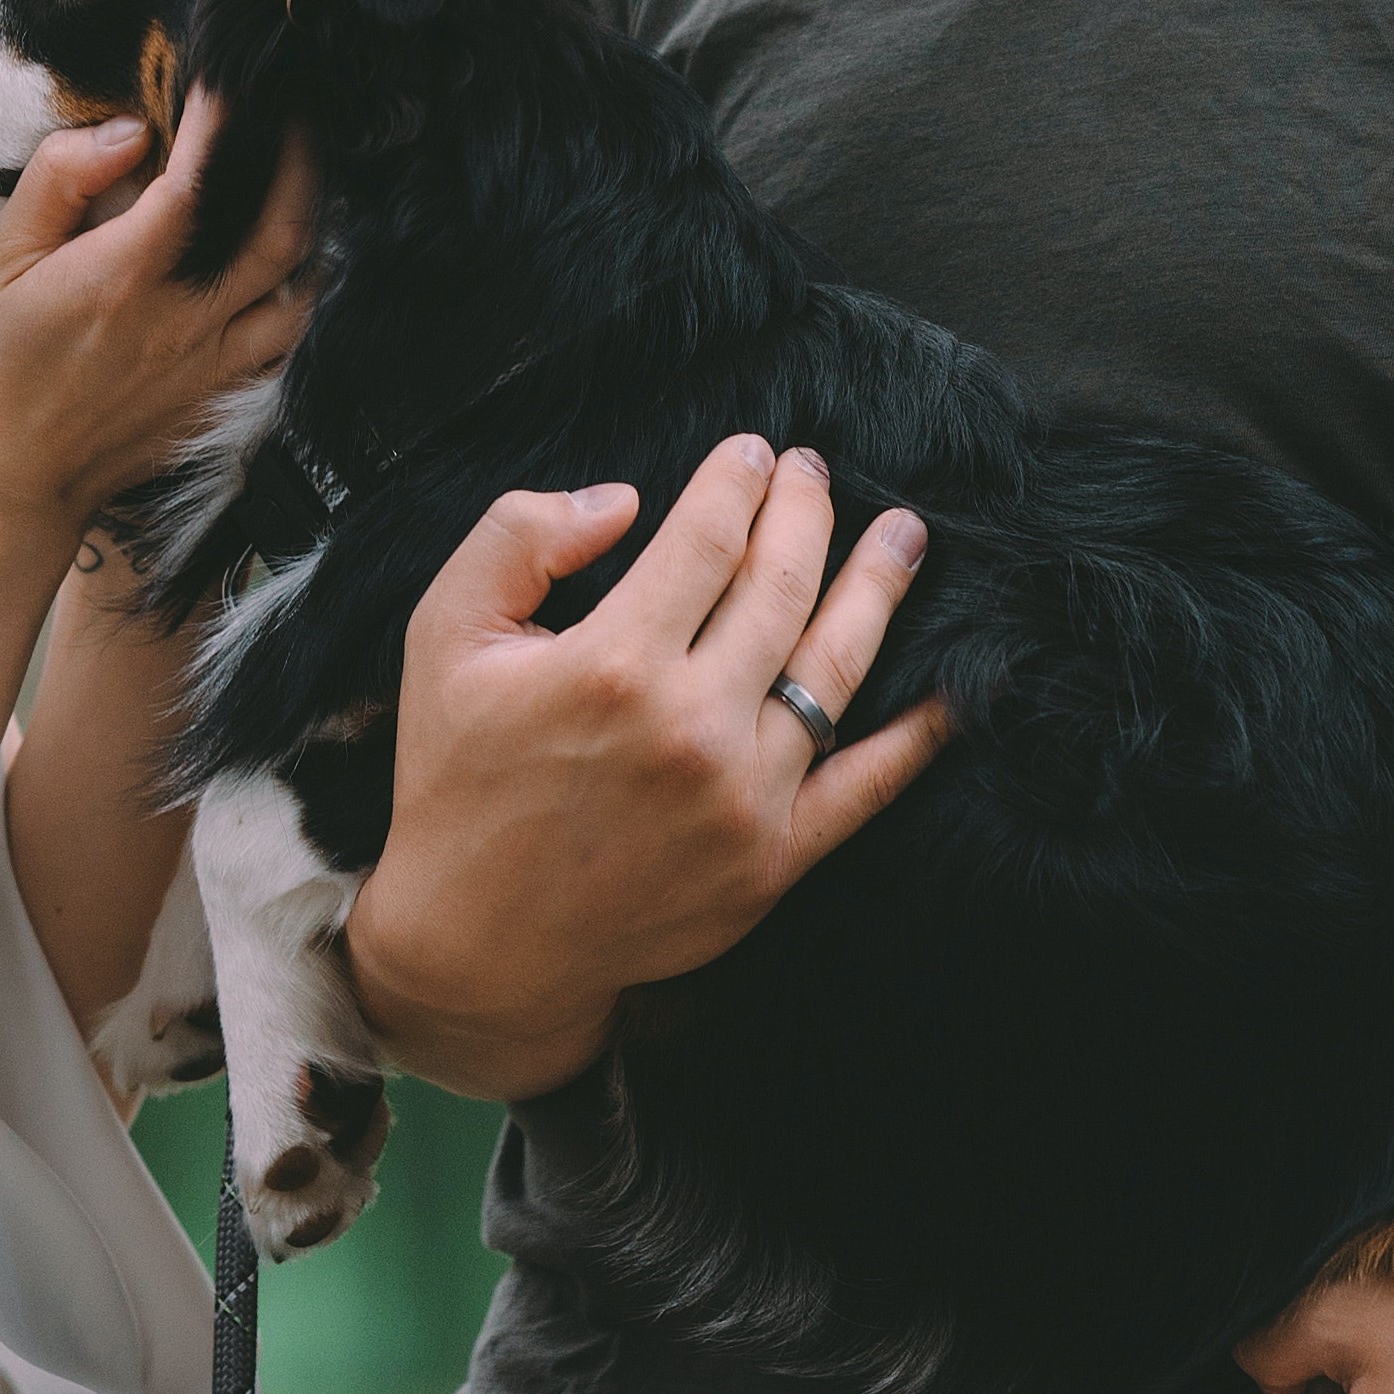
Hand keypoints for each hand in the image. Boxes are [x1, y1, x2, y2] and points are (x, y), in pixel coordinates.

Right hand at [0, 92, 316, 540]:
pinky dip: (304, 291)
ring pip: (301, 284)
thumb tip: (126, 131)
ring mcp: (213, 366)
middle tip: (299, 114)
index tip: (228, 81)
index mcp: (121, 279)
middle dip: (300, 159)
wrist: (11, 478)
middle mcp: (182, 322)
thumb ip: (59, 183)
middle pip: (280, 228)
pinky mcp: (224, 398)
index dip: (221, 123)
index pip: (197, 183)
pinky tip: (296, 261)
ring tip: (306, 177)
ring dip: (313, 224)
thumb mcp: (0, 261)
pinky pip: (291, 337)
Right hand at [345, 433, 948, 1095]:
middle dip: (807, 511)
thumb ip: (519, 539)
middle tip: (816, 472)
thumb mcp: (442, 635)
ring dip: (877, 588)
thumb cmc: (456, 778)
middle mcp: (690, 725)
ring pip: (833, 668)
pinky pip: (866, 786)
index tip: (753, 452)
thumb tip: (623, 501)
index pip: (707, 536)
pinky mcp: (773, 859)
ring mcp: (742, 796)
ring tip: (904, 535)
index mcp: (612, 662)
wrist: (479, 941)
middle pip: (781, 585)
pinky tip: (951, 688)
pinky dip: (916, 736)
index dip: (737, 479)